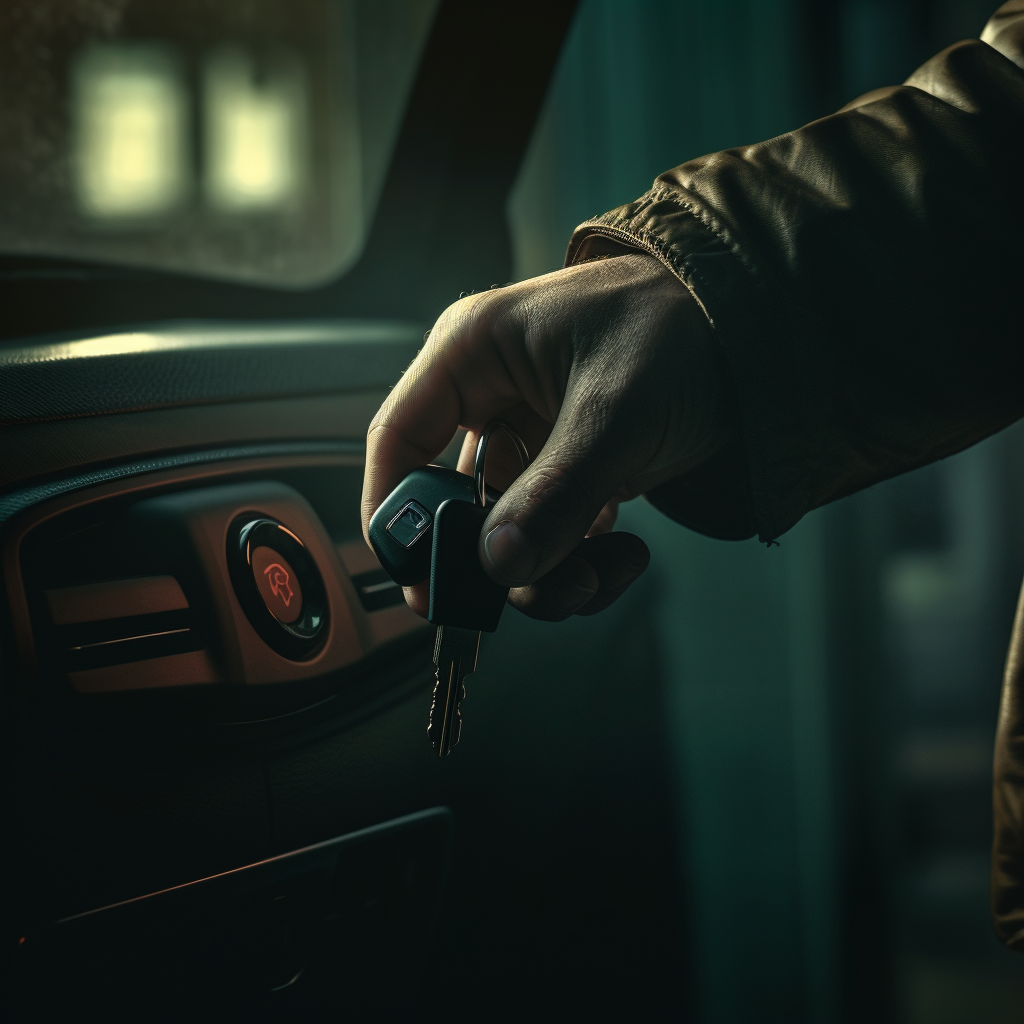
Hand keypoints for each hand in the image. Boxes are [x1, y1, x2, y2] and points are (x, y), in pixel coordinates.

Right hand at [361, 253, 728, 619]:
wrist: (762, 332)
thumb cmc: (682, 328)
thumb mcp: (615, 409)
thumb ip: (556, 492)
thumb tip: (500, 564)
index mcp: (475, 353)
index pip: (399, 439)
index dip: (396, 515)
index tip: (419, 579)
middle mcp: (494, 397)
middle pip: (455, 503)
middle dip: (494, 560)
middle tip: (530, 591)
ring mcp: (535, 437)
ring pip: (507, 531)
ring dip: (546, 572)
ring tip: (597, 575)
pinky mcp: (572, 468)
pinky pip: (553, 535)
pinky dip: (581, 563)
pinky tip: (624, 556)